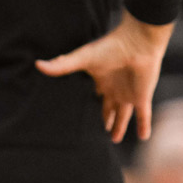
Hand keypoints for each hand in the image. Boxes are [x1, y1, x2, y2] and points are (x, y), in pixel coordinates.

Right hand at [36, 12, 173, 141]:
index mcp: (101, 81)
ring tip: (115, 139)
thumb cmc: (110, 47)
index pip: (94, 96)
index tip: (82, 117)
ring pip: (124, 115)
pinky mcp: (142, 97)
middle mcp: (115, 89)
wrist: (137, 43)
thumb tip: (38, 64)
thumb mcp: (83, 58)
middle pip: (110, 108)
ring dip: (120, 127)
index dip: (90, 105)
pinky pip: (143, 116)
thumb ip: (62, 65)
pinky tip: (144, 138)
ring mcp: (129, 94)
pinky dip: (143, 126)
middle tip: (101, 132)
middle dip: (106, 119)